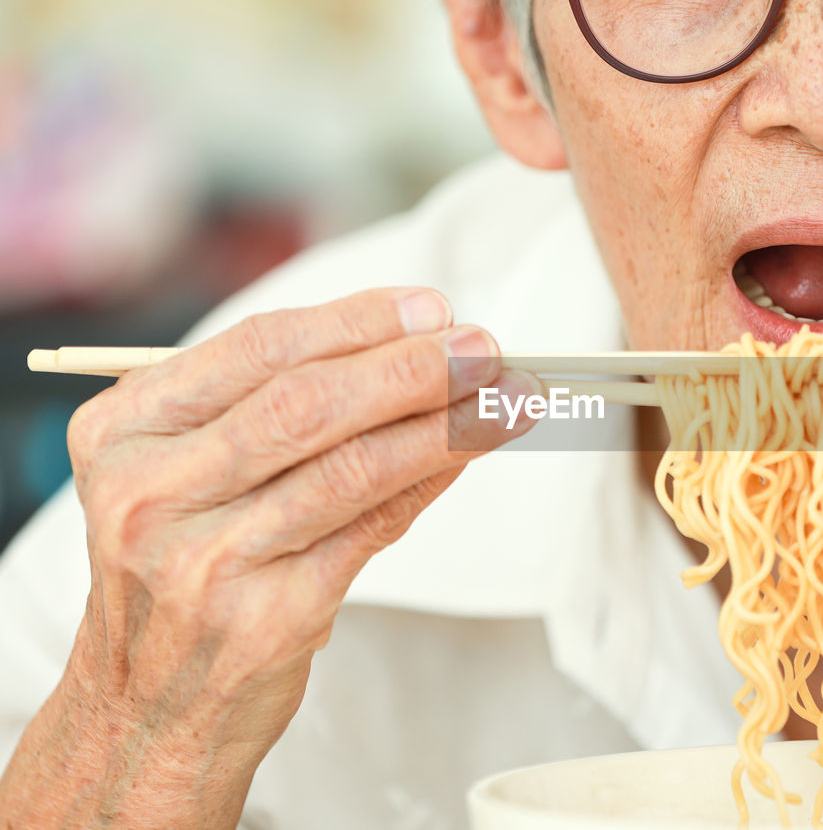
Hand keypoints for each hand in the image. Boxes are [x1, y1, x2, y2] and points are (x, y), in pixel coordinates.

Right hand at [0, 287, 538, 827]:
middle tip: (482, 347)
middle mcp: (150, 494)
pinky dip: (431, 480)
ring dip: (443, 424)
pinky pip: (372, 526)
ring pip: (352, 465)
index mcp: (119, 434)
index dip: (357, 322)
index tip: (429, 308)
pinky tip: (470, 452)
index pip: (256, 349)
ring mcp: (206, 561)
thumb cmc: (175, 577)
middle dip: (411, 367)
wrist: (145, 713)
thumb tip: (408, 346)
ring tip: (504, 396)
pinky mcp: (268, 616)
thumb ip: (263, 410)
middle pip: (307, 403)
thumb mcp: (178, 479)